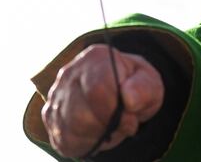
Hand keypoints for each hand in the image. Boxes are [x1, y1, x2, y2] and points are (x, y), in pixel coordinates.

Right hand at [41, 44, 164, 157]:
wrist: (121, 92)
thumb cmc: (135, 85)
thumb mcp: (149, 83)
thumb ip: (143, 88)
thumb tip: (129, 98)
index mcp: (96, 58)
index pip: (97, 89)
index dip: (115, 111)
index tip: (130, 118)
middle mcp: (70, 73)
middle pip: (81, 113)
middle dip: (107, 125)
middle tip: (123, 123)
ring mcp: (57, 95)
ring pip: (71, 128)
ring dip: (97, 134)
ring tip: (111, 125)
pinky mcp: (50, 116)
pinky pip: (64, 139)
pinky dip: (85, 142)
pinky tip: (98, 131)